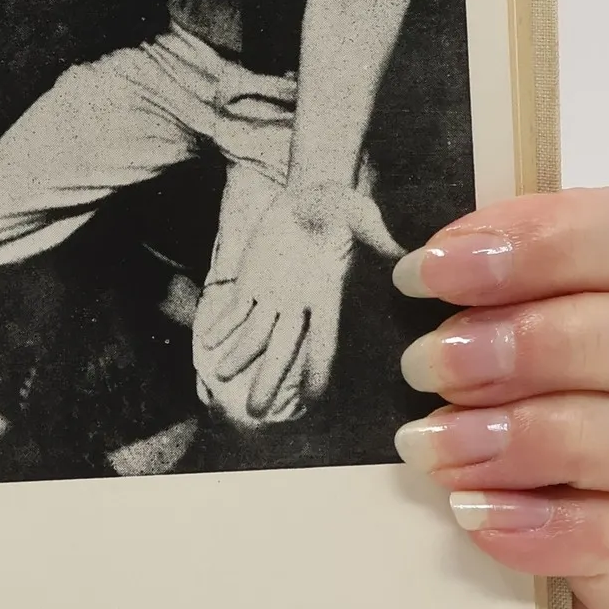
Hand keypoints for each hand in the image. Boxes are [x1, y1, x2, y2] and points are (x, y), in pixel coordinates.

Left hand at [197, 181, 402, 426]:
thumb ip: (374, 233)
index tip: (310, 400)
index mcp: (327, 294)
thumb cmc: (341, 206)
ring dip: (237, 355)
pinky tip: (207, 340)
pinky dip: (222, 323)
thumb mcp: (359, 214)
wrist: (311, 197)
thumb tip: (401, 248)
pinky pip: (235, 308)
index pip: (322, 341)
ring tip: (220, 375)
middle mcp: (299, 304)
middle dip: (268, 379)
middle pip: (281, 349)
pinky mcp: (252, 281)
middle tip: (254, 412)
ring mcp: (274, 295)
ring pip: (253, 333)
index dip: (316, 369)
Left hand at [394, 187, 608, 608]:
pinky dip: (534, 526)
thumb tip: (439, 260)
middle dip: (513, 346)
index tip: (427, 271)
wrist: (567, 516)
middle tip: (423, 365)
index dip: (539, 246)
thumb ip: (516, 277)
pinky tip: (473, 512)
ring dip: (507, 438)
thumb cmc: (538, 395)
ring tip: (428, 445)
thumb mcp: (529, 317)